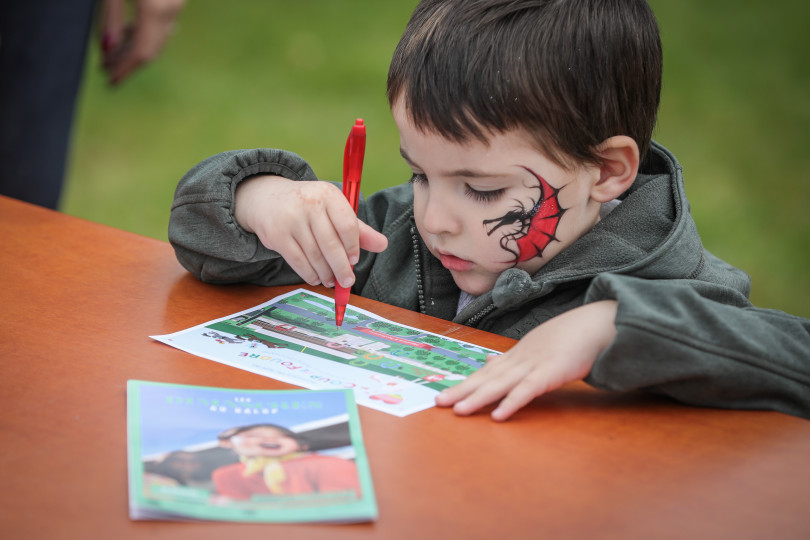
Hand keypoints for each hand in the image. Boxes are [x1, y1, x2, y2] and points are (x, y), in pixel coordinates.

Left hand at [100, 0, 185, 84]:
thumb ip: (111, 18)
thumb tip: (108, 48)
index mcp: (153, 8)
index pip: (140, 51)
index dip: (124, 69)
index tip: (110, 82)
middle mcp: (171, 10)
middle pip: (151, 49)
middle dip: (129, 62)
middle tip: (107, 68)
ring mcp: (176, 6)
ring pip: (158, 39)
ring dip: (136, 49)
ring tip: (114, 53)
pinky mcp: (175, 1)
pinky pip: (162, 26)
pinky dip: (145, 35)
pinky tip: (128, 35)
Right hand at [234, 175, 387, 287]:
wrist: (267, 199)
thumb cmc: (309, 207)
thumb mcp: (333, 210)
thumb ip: (358, 229)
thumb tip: (382, 245)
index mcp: (328, 195)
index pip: (347, 225)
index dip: (353, 247)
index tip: (354, 260)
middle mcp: (310, 204)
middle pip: (330, 244)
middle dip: (341, 267)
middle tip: (348, 281)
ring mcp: (291, 219)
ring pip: (314, 255)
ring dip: (326, 273)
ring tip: (332, 281)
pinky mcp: (276, 235)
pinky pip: (298, 261)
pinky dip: (309, 274)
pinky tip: (316, 278)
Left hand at [436, 300, 617, 420]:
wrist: (597, 325)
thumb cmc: (568, 337)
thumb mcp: (534, 346)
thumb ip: (511, 359)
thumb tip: (488, 363)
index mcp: (516, 355)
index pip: (485, 373)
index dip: (464, 384)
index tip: (443, 394)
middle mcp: (520, 359)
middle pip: (486, 378)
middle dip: (461, 391)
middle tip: (438, 403)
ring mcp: (534, 365)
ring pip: (501, 384)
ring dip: (478, 398)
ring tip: (458, 411)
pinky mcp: (551, 373)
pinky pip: (528, 390)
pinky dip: (512, 402)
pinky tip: (498, 415)